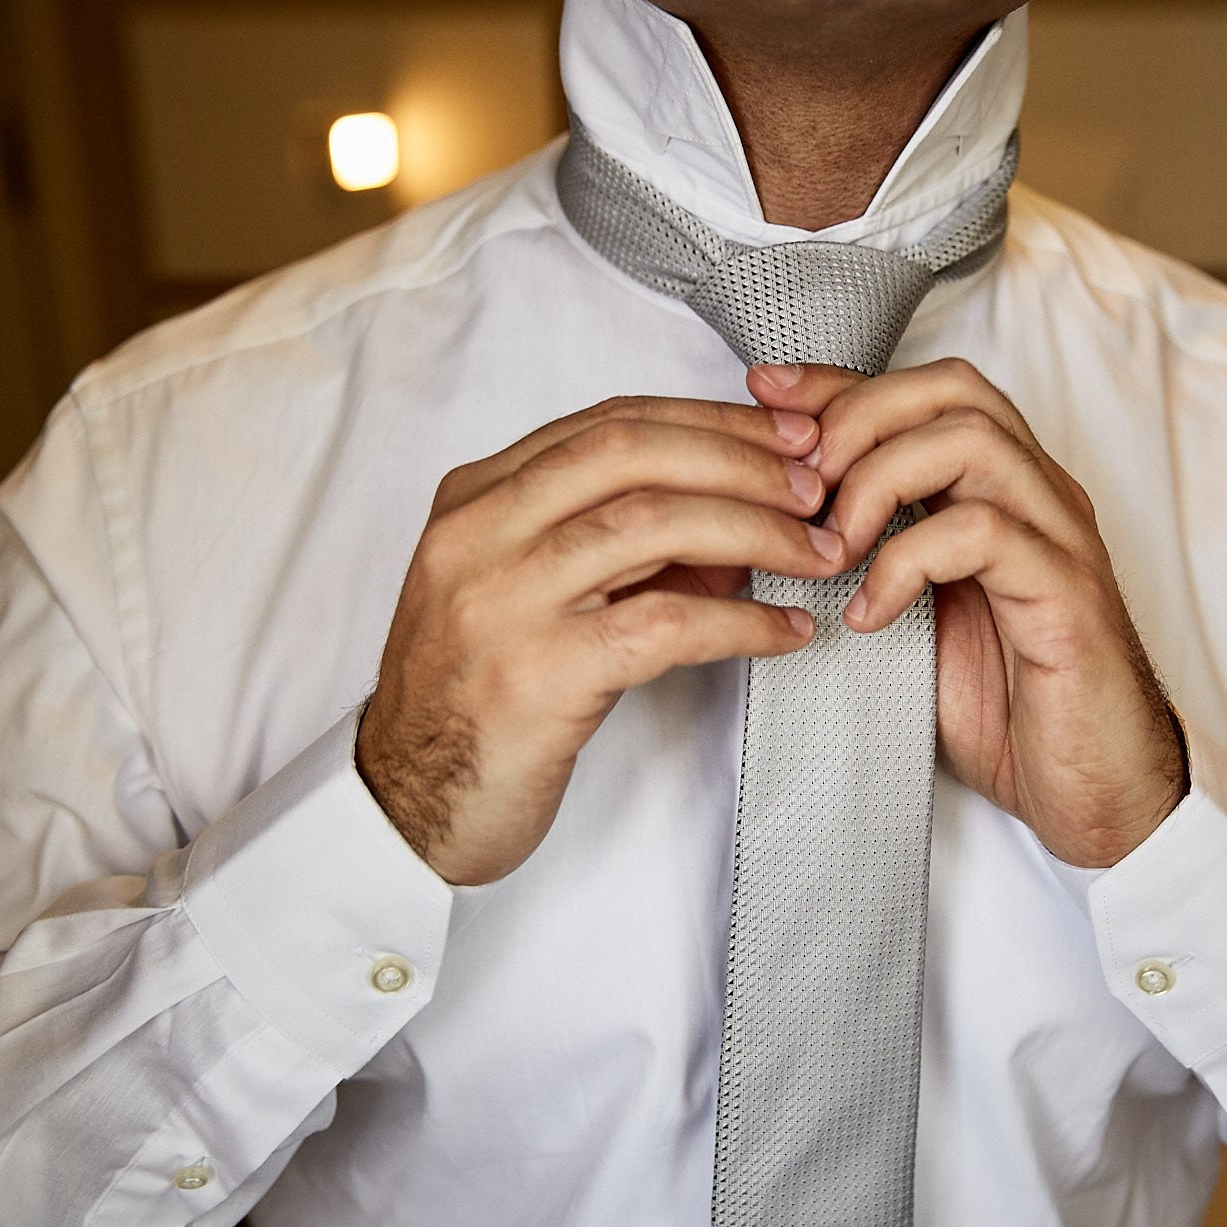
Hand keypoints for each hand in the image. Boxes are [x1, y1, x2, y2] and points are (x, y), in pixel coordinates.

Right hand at [358, 395, 846, 884]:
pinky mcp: (538, 675)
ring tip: (818, 552)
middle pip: (633, 453)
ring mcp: (502, 601)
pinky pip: (665, 625)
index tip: (787, 435)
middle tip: (818, 484)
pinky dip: (742, 623)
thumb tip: (738, 531)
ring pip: (654, 524)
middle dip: (743, 459)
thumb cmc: (479, 700)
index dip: (711, 420)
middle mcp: (479, 534)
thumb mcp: (534, 599)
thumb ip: (621, 555)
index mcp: (475, 499)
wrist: (407, 806)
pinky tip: (785, 631)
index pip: (609, 424)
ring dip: (757, 531)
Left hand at [746, 358, 1187, 867]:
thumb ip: (873, 555)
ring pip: (971, 442)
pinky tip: (868, 612)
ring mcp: (1061, 538)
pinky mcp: (1067, 594)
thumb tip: (782, 522)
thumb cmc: (1010, 706)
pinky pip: (983, 534)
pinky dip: (907, 562)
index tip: (765, 395)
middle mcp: (1040, 495)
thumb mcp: (918, 615)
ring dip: (878, 481)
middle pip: (950, 392)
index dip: (841, 384)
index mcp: (1005, 490)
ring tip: (832, 548)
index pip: (925, 392)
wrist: (1094, 790)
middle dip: (856, 418)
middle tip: (799, 485)